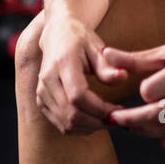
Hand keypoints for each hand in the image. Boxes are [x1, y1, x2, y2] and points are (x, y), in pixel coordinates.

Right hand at [34, 12, 138, 135]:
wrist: (56, 35)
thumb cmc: (80, 40)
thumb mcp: (97, 47)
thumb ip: (108, 66)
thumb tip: (123, 77)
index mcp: (62, 63)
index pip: (78, 96)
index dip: (100, 109)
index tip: (119, 110)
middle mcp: (47, 80)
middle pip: (71, 114)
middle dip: (97, 122)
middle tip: (117, 119)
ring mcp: (42, 92)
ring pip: (66, 123)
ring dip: (90, 128)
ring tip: (108, 120)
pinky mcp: (41, 101)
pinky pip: (60, 124)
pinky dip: (79, 128)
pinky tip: (93, 120)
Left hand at [103, 43, 164, 151]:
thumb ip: (136, 59)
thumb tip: (104, 54)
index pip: (151, 90)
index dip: (142, 92)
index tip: (142, 91)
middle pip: (158, 114)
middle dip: (132, 120)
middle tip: (117, 119)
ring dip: (147, 132)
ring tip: (135, 126)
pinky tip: (160, 136)